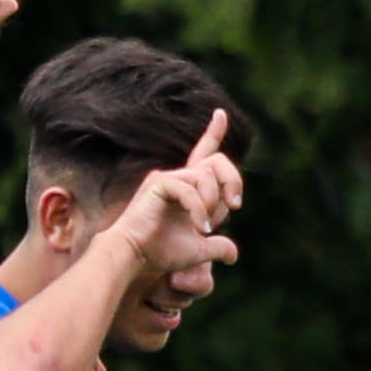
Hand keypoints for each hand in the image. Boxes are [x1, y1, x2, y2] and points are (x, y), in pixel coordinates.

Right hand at [108, 109, 244, 275]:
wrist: (134, 257)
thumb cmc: (159, 252)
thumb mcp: (197, 252)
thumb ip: (216, 247)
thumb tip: (232, 255)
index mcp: (187, 187)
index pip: (204, 155)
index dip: (214, 133)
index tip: (221, 113)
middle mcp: (178, 177)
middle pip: (217, 161)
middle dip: (233, 179)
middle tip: (235, 204)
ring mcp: (167, 178)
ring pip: (206, 176)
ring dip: (212, 203)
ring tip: (204, 227)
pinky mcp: (159, 183)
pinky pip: (190, 190)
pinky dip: (199, 210)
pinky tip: (199, 229)